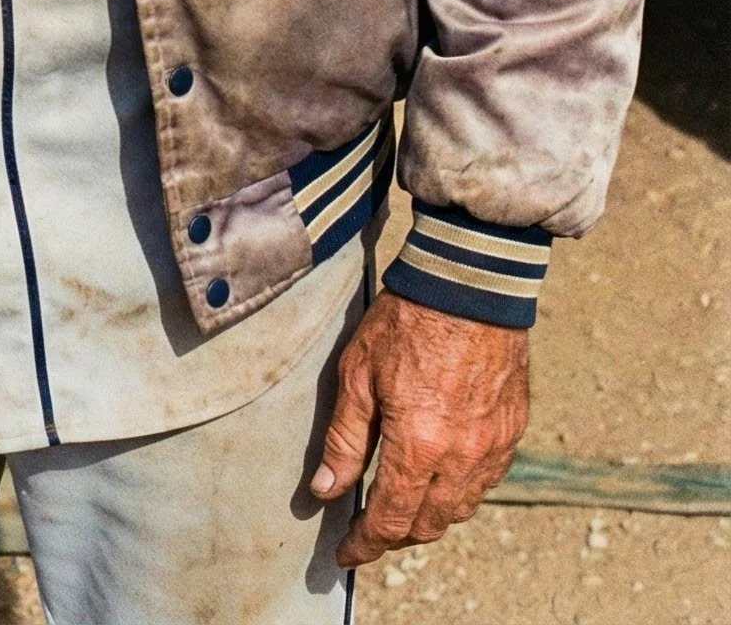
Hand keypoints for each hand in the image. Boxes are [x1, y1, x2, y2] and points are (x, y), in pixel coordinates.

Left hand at [311, 292, 529, 565]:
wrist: (469, 284)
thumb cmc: (406, 321)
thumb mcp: (358, 374)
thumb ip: (344, 440)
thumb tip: (325, 491)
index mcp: (418, 446)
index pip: (390, 519)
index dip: (366, 544)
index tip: (347, 554)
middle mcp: (461, 457)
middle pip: (428, 524)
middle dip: (396, 535)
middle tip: (371, 529)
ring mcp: (493, 446)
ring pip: (460, 508)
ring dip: (430, 516)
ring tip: (403, 505)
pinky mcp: (512, 430)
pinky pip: (487, 481)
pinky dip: (461, 490)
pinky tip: (442, 474)